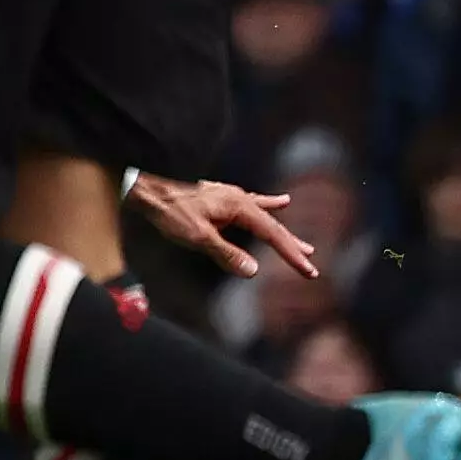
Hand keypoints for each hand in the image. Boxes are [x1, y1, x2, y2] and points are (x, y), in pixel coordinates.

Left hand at [130, 170, 316, 281]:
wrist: (148, 189)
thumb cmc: (170, 211)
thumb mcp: (197, 236)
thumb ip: (226, 254)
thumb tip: (252, 271)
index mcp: (239, 207)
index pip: (273, 234)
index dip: (291, 254)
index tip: (308, 270)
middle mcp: (240, 199)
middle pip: (273, 226)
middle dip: (292, 247)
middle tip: (311, 265)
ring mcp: (232, 196)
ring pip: (265, 217)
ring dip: (283, 233)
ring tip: (305, 245)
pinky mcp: (222, 198)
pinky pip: (254, 203)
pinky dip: (269, 205)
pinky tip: (282, 202)